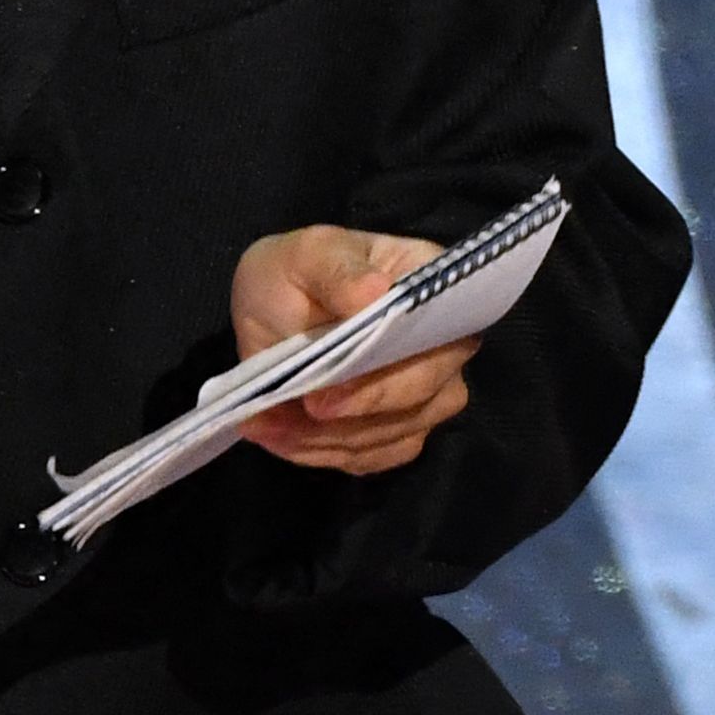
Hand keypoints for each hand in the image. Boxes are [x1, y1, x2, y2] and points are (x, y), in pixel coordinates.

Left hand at [229, 229, 478, 477]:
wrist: (270, 307)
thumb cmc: (296, 271)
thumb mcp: (306, 255)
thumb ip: (337, 271)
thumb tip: (374, 292)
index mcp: (434, 289)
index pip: (444, 338)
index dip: (394, 375)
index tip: (331, 391)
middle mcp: (445, 343)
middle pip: (430, 396)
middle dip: (359, 413)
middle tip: (301, 408)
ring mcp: (425, 390)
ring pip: (398, 435)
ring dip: (331, 440)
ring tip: (269, 425)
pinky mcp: (396, 428)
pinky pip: (374, 458)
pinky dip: (324, 454)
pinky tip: (280, 437)